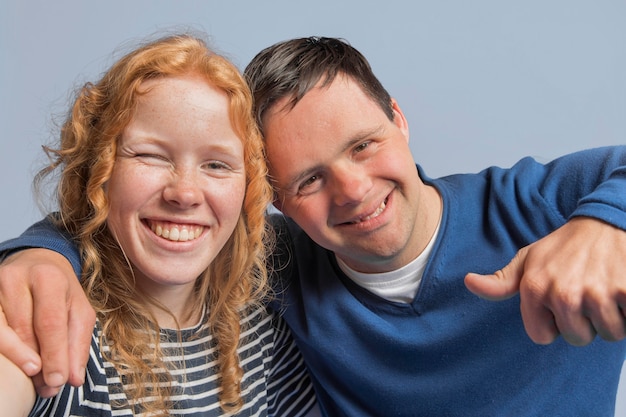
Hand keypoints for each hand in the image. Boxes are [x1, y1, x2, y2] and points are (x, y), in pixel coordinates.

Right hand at [0, 248, 94, 396]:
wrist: (36, 263)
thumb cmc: (61, 290)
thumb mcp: (79, 310)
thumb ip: (79, 343)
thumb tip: (74, 378)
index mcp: (48, 278)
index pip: (50, 322)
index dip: (54, 354)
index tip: (58, 380)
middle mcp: (16, 279)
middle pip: (24, 330)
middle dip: (38, 362)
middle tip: (48, 385)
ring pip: (2, 333)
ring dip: (19, 361)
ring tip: (35, 377)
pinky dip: (6, 350)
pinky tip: (17, 362)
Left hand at [465, 217, 625, 345]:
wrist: (605, 221)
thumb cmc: (563, 247)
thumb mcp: (526, 261)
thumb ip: (499, 281)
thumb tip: (468, 282)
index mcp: (534, 288)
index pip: (542, 337)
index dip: (553, 323)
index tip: (558, 301)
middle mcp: (562, 293)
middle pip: (577, 338)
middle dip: (584, 320)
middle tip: (585, 291)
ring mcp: (596, 294)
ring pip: (607, 333)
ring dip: (610, 316)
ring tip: (602, 288)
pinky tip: (620, 289)